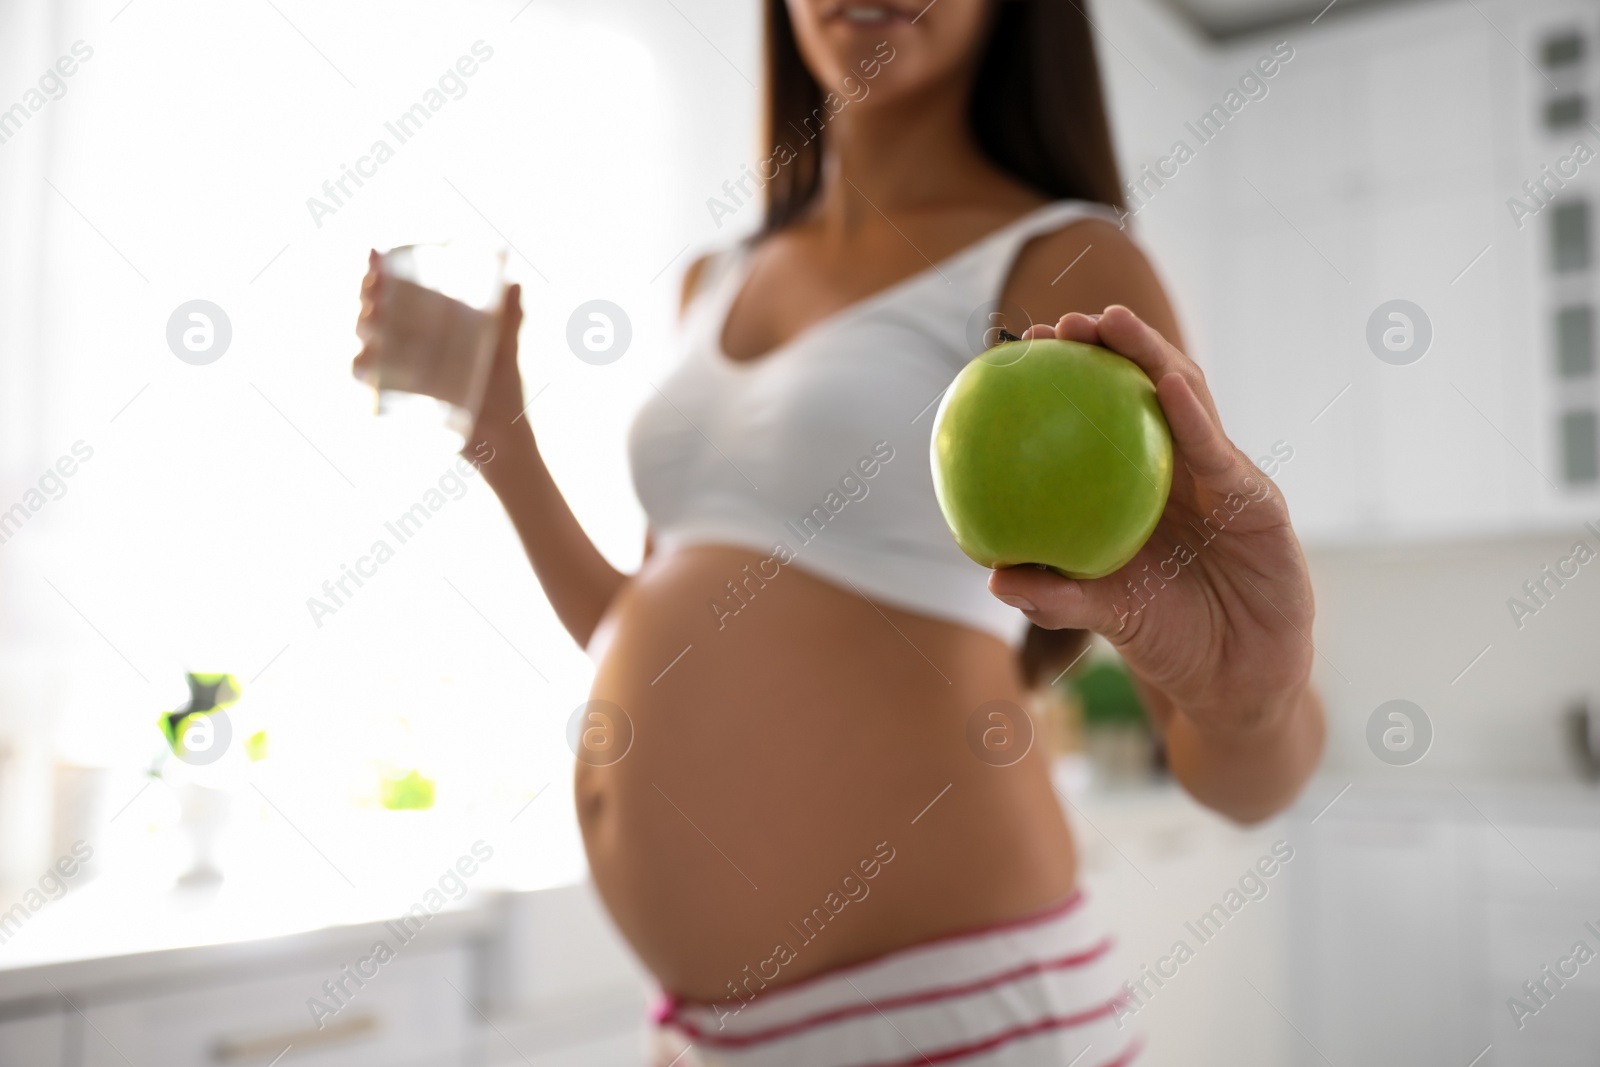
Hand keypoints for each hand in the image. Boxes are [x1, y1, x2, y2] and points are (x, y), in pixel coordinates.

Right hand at [353, 249, 528, 454]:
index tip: (374, 256)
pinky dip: (359, 373)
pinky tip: (360, 361)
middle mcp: (401, 351)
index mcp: (422, 331)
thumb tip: (514, 283)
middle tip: (375, 287)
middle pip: (370, 317)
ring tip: (372, 319)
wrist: (505, 439)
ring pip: (363, 346)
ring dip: (360, 331)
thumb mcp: (503, 349)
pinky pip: (367, 388)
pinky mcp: (396, 406)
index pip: (390, 295)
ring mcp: (396, 378)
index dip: (375, 273)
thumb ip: (508, 319)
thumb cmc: (501, 391)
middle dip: (365, 298)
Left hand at [988, 306, 1314, 733]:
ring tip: (1111, 324)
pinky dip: (1193, 416)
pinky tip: (1165, 386)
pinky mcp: (1257, 498)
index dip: (1065, 380)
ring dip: (1150, 355)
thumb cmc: (1168, 638)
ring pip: (1186, 399)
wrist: (1237, 679)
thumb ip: (1056, 597)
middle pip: (1142, 388)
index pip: (1100, 417)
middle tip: (1061, 324)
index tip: (1019, 353)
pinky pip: (1219, 452)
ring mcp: (1221, 477)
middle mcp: (1179, 469)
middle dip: (1107, 344)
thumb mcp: (1106, 615)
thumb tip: (994, 577)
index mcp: (1138, 486)